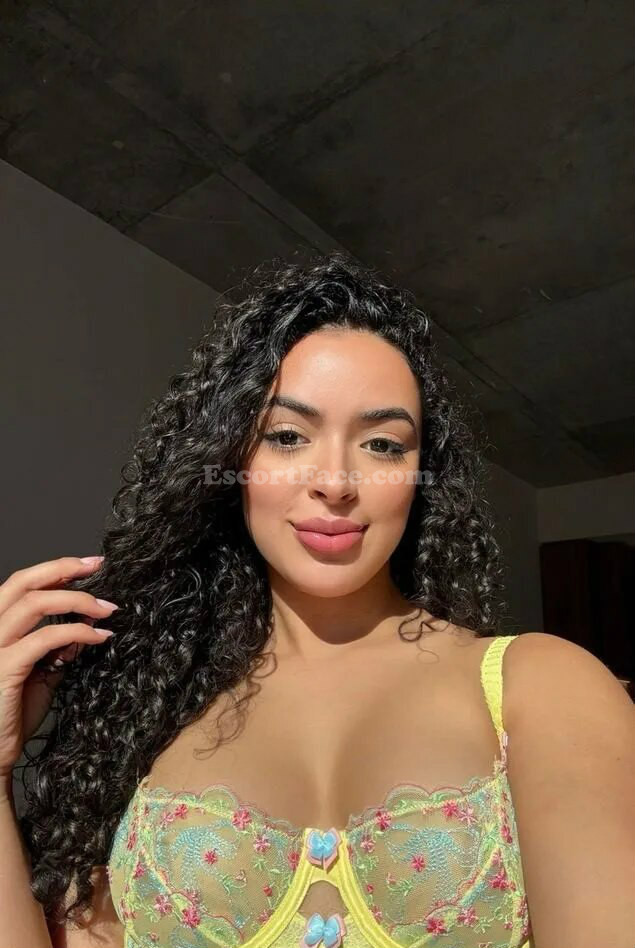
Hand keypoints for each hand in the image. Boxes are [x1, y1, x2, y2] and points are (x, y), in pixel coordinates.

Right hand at [0, 556, 118, 780]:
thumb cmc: (12, 715)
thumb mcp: (40, 674)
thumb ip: (56, 649)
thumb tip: (86, 625)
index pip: (21, 586)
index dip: (55, 569)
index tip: (89, 565)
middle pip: (22, 583)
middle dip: (64, 568)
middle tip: (98, 566)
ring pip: (33, 603)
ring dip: (77, 600)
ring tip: (107, 608)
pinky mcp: (3, 668)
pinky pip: (45, 639)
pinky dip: (76, 632)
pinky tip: (98, 637)